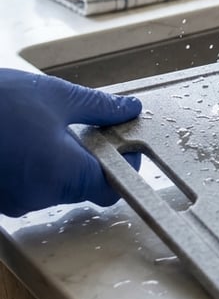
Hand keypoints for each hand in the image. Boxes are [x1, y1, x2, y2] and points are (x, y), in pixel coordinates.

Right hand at [0, 70, 142, 217]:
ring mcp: (10, 202)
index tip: (120, 141)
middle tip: (78, 122)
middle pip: (80, 184)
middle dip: (85, 154)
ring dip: (52, 157)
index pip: (110, 188)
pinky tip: (14, 136)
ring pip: (48, 183)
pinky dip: (26, 163)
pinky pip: (20, 182)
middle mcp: (38, 198)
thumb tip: (128, 109)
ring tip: (36, 123)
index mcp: (64, 176)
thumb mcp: (55, 96)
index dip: (121, 166)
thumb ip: (98, 107)